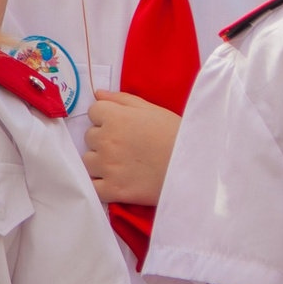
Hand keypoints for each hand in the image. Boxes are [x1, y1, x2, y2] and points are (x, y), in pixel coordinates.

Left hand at [84, 93, 182, 207]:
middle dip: (103, 139)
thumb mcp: (153, 110)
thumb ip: (122, 99)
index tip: (121, 125)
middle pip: (90, 136)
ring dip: (99, 162)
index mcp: (116, 117)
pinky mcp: (113, 189)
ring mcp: (108, 166)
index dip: (106, 117)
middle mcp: (107, 140)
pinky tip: (113, 182)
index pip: (93, 111)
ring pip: (88, 162)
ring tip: (121, 164)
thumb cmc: (176, 135)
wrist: (194, 167)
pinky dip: (99, 186)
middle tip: (125, 146)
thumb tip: (98, 93)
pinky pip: (92, 187)